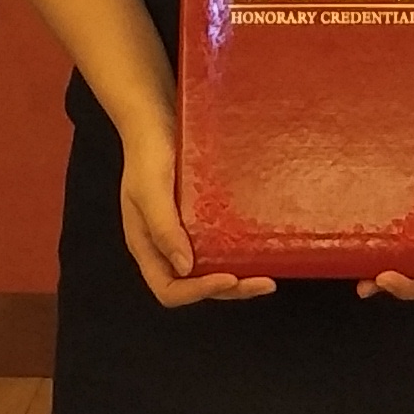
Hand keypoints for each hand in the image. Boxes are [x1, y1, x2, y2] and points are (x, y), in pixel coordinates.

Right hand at [114, 113, 273, 306]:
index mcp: (147, 247)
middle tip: (264, 282)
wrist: (154, 121)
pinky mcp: (198, 219)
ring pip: (209, 269)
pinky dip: (236, 253)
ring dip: (237, 277)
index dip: (198, 291)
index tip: (229, 278)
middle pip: (195, 285)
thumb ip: (163, 229)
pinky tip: (258, 246)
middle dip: (230, 289)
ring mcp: (182, 234)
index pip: (169, 290)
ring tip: (266, 274)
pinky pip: (217, 245)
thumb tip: (185, 268)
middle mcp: (165, 247)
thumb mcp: (150, 191)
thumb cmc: (146, 155)